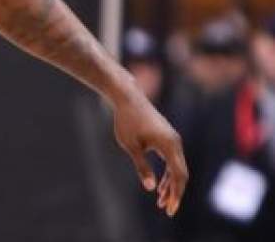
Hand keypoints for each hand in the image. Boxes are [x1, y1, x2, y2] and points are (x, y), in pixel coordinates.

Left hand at [112, 91, 187, 216]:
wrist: (128, 98)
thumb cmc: (126, 121)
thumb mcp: (131, 146)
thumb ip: (142, 167)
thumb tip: (150, 188)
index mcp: (169, 145)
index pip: (178, 175)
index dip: (176, 194)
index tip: (170, 208)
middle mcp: (175, 143)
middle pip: (181, 173)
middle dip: (175, 193)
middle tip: (167, 210)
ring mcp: (172, 140)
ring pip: (177, 167)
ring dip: (170, 185)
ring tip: (161, 201)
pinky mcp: (167, 138)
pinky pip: (172, 160)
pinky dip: (168, 173)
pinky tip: (159, 186)